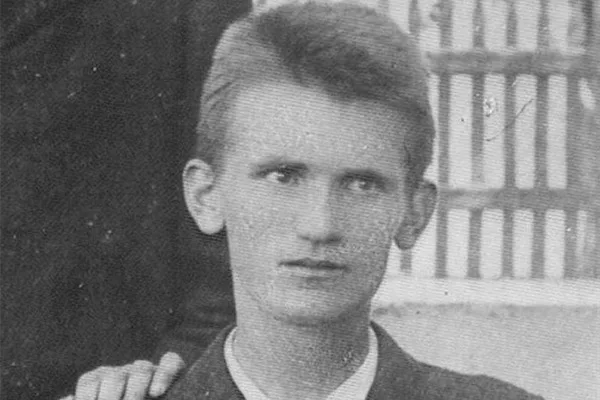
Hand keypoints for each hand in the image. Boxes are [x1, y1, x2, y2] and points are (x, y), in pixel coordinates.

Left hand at [59, 352, 184, 399]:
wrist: (171, 398)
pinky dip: (164, 374)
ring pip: (141, 368)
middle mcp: (126, 373)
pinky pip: (171, 361)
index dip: (87, 394)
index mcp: (105, 382)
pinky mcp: (175, 369)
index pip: (90, 380)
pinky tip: (156, 392)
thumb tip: (67, 399)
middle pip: (114, 376)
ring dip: (135, 389)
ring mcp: (150, 370)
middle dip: (110, 396)